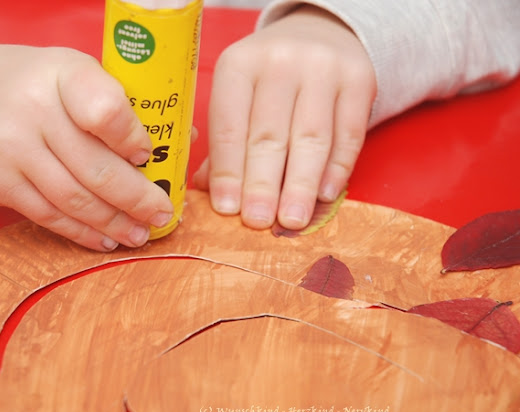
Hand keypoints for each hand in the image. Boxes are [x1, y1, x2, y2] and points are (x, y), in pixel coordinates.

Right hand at [0, 35, 172, 250]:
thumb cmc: (35, 84)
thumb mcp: (75, 71)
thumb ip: (123, 103)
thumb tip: (185, 139)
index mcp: (63, 75)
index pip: (105, 110)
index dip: (132, 138)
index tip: (150, 156)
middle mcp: (32, 112)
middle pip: (95, 168)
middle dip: (137, 199)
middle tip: (162, 215)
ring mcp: (11, 151)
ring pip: (74, 200)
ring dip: (113, 223)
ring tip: (140, 234)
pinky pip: (48, 217)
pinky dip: (82, 232)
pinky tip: (105, 238)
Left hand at [194, 5, 375, 229]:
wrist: (320, 34)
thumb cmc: (269, 78)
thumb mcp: (239, 95)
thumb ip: (225, 143)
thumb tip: (207, 191)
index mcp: (238, 65)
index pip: (229, 127)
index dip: (228, 172)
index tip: (228, 209)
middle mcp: (279, 62)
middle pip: (269, 135)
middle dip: (263, 185)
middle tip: (259, 221)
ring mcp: (323, 68)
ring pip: (311, 138)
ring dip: (300, 185)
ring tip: (292, 219)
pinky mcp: (359, 80)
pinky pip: (349, 133)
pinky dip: (337, 169)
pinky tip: (325, 195)